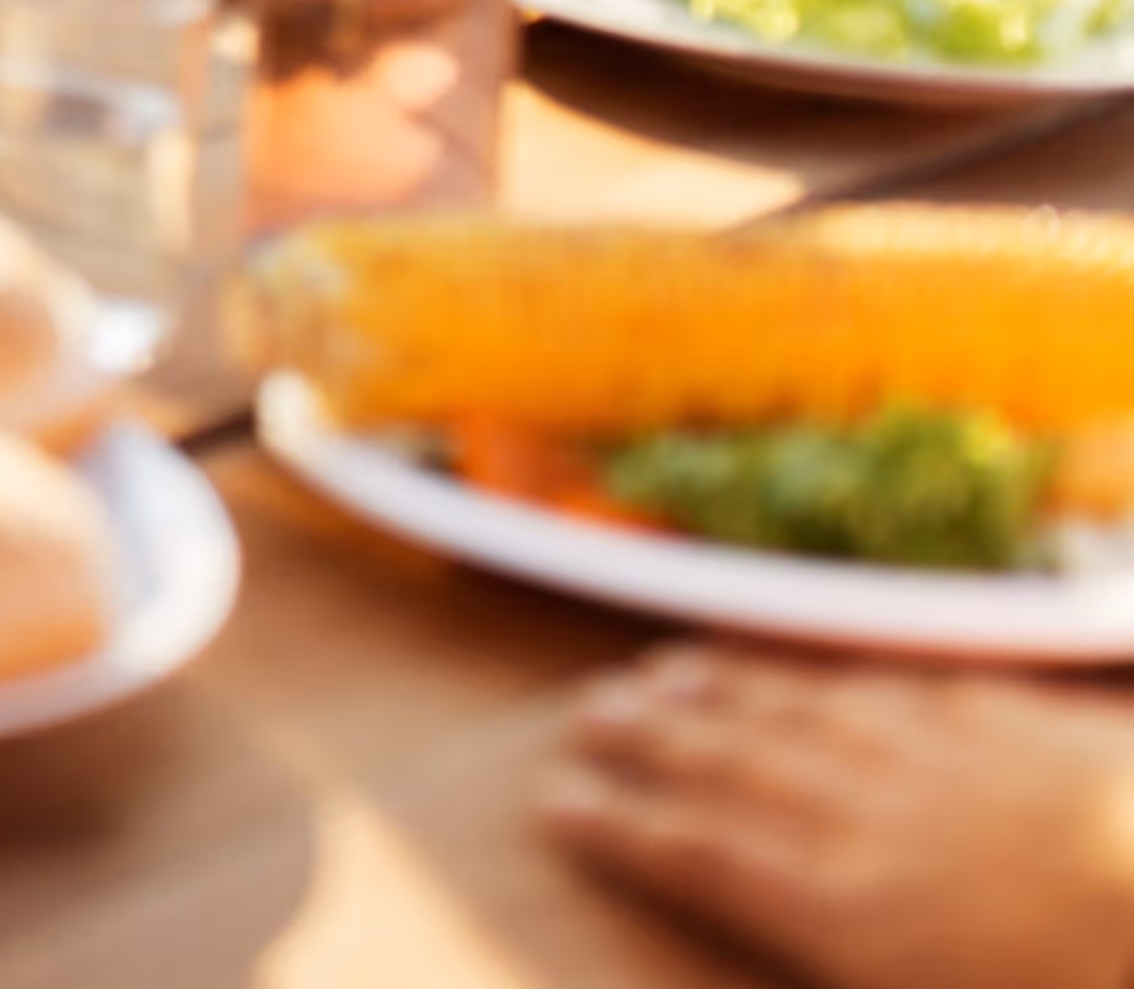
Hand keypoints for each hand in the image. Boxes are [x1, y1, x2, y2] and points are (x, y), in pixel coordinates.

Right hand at [544, 643, 1133, 988]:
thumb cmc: (1072, 977)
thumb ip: (841, 959)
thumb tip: (783, 923)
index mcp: (846, 913)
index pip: (702, 853)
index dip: (622, 824)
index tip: (553, 798)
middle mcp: (866, 822)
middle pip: (733, 767)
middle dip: (649, 738)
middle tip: (585, 712)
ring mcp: (938, 759)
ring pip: (801, 712)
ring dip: (723, 690)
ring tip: (662, 669)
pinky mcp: (1010, 724)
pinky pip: (896, 688)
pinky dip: (836, 675)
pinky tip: (815, 668)